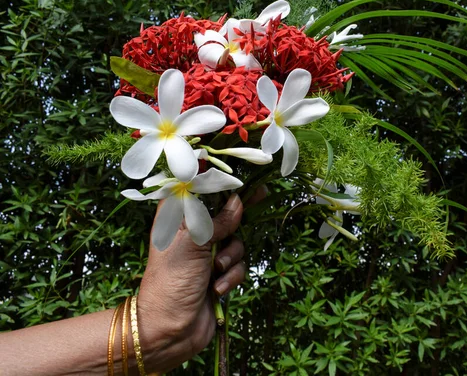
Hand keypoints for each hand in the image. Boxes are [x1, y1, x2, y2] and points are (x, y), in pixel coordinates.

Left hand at [136, 193, 245, 372]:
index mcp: (177, 219)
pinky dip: (231, 276)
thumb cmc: (171, 281)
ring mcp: (207, 255)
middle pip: (224, 213)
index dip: (219, 182)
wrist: (170, 329)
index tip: (241, 174)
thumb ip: (217, 220)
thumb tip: (238, 201)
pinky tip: (217, 288)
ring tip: (216, 269)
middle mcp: (193, 234)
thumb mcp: (192, 242)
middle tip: (260, 195)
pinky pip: (238, 265)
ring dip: (230, 256)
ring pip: (236, 241)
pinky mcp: (219, 275)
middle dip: (239, 213)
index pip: (200, 191)